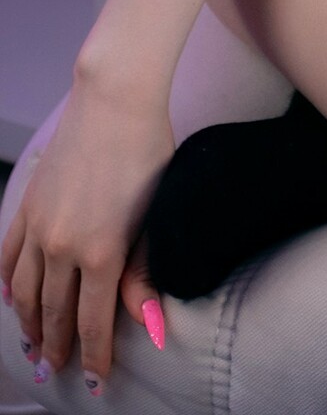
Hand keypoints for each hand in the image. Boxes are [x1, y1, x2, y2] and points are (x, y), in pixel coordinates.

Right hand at [1, 75, 171, 391]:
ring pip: (25, 293)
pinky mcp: (27, 205)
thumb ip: (145, 274)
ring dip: (29, 324)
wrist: (115, 101)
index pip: (93, 322)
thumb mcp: (156, 215)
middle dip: (57, 347)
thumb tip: (150, 326)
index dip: (93, 357)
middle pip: (54, 314)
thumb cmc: (147, 152)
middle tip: (57, 370)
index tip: (92, 381)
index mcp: (102, 253)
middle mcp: (63, 247)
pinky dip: (7, 283)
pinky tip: (10, 298)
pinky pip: (8, 256)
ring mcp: (39, 227)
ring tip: (35, 345)